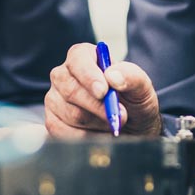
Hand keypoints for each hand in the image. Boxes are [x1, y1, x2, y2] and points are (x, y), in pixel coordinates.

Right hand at [44, 43, 161, 137]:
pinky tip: (100, 133)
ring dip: (98, 123)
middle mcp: (63, 75)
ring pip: (71, 114)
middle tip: (120, 115)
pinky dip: (87, 137)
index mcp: (83, 56)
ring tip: (112, 122)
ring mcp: (54, 99)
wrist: (131, 129)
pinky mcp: (52, 121)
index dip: (89, 76)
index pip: (78, 60)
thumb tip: (112, 76)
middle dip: (98, 107)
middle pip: (71, 90)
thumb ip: (132, 76)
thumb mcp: (142, 87)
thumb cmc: (133, 102)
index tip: (103, 91)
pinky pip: (64, 133)